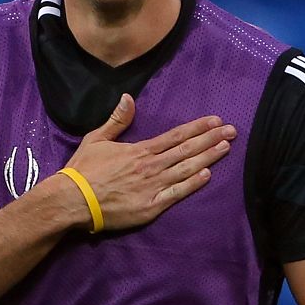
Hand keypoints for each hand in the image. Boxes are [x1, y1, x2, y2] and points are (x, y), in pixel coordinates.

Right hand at [63, 93, 236, 229]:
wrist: (72, 200)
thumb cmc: (83, 170)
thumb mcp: (96, 139)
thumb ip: (116, 120)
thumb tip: (128, 98)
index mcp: (140, 150)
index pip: (175, 136)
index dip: (198, 128)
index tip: (215, 120)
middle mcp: (151, 166)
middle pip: (187, 150)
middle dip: (211, 139)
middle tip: (232, 131)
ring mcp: (152, 187)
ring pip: (186, 169)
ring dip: (208, 158)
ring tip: (226, 148)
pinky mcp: (150, 206)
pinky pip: (176, 194)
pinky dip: (193, 184)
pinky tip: (207, 175)